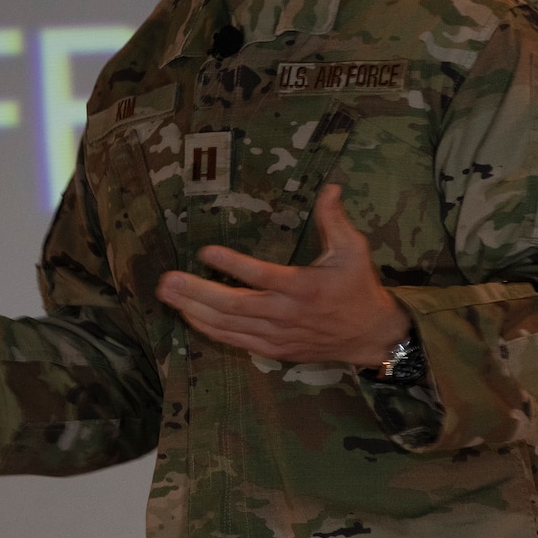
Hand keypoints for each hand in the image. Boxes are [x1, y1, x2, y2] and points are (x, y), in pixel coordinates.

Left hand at [155, 183, 408, 366]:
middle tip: (166, 279)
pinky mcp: (273, 350)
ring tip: (166, 293)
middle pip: (234, 305)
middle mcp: (286, 314)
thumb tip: (330, 187)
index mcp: (304, 288)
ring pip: (228, 325)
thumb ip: (335, 220)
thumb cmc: (358, 288)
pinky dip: (209, 329)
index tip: (205, 252)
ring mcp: (277, 336)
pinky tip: (187, 314)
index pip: (262, 276)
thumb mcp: (354, 251)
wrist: (370, 336)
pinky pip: (235, 341)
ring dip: (194, 309)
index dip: (232, 265)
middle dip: (197, 292)